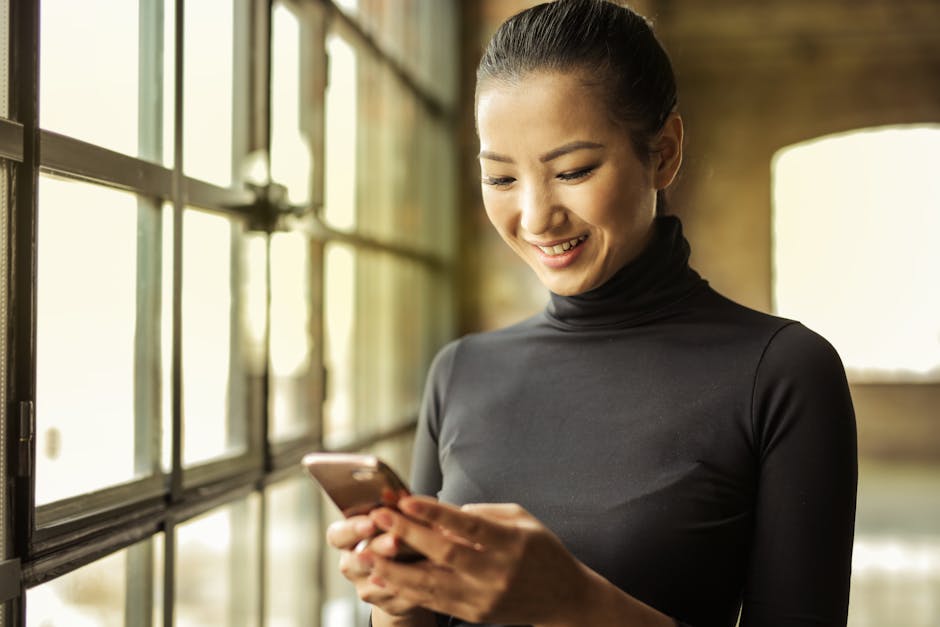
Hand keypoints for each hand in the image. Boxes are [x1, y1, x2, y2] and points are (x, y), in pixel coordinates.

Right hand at [325, 515, 425, 616]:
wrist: (409, 566)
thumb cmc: (398, 531)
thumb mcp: (395, 516)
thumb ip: (393, 507)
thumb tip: (396, 493)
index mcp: (346, 538)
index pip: (337, 535)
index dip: (352, 529)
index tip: (371, 521)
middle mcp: (351, 563)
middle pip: (356, 559)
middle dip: (378, 548)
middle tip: (395, 541)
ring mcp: (365, 585)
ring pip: (378, 579)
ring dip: (396, 568)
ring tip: (416, 557)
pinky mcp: (385, 602)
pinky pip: (397, 594)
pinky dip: (413, 582)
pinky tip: (427, 572)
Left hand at [366, 496, 589, 625]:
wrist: (563, 599)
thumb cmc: (541, 550)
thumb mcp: (522, 520)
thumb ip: (483, 514)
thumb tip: (441, 512)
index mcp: (510, 543)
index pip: (467, 526)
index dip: (434, 512)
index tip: (405, 499)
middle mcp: (495, 572)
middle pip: (444, 554)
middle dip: (407, 534)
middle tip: (377, 517)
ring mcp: (483, 597)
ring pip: (431, 584)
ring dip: (394, 568)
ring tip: (364, 553)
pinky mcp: (474, 613)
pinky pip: (433, 602)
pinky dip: (404, 590)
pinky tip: (381, 578)